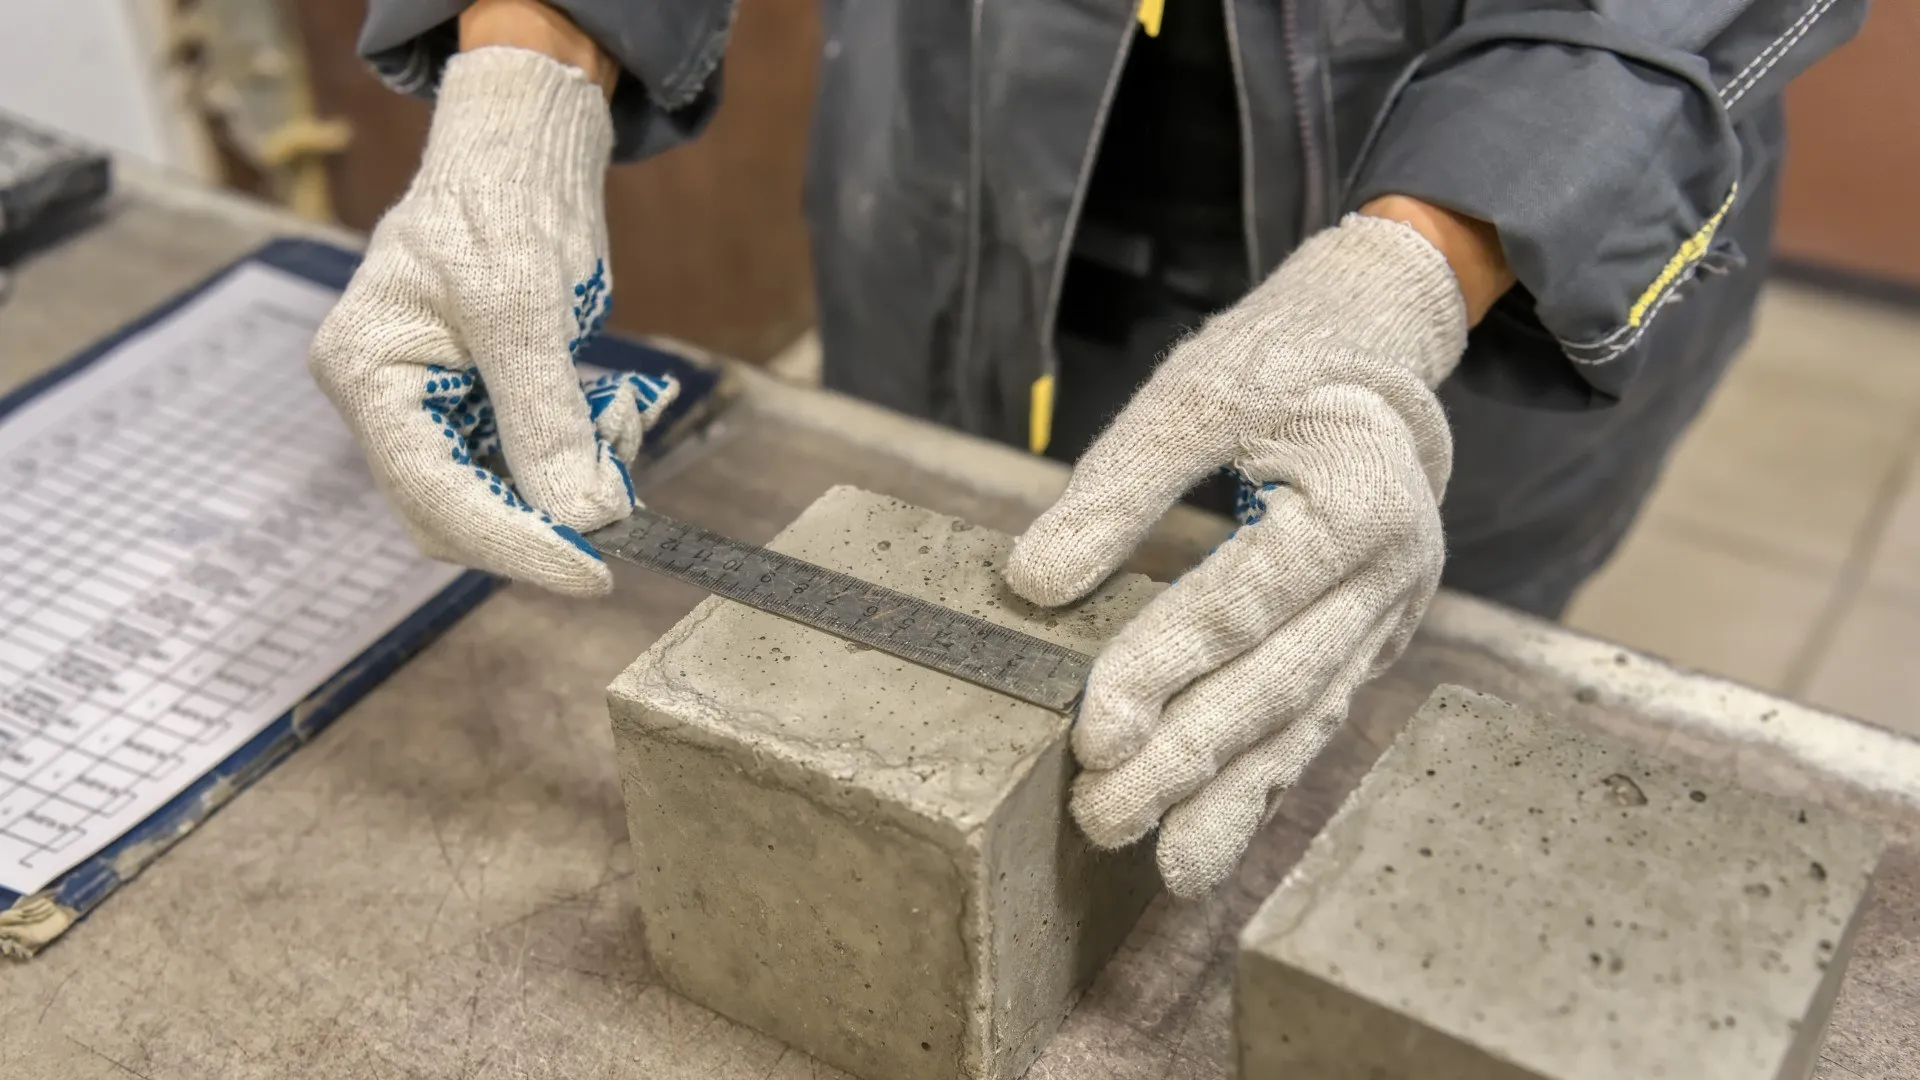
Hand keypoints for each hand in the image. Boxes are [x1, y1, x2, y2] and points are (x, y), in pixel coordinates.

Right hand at [310, 47, 673, 596]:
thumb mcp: (524, 306)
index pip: (435, 496)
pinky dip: (578, 457)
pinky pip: (525, 465)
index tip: (594, 571)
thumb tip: (581, 517)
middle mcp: (384, 403)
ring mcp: (428, 409)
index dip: (517, 544)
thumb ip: (545, 418)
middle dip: (544, 517)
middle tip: (623, 503)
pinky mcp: (474, 407)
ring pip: (499, 497)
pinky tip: (614, 416)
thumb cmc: (504, 206)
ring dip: (571, 484)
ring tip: (621, 421)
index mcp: (366, 373)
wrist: (519, 156)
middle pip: (458, 513)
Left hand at [1006, 215, 1469, 897]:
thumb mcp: (1196, 393)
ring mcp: (1388, 619)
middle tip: (1102, 814)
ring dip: (1230, 799)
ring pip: (1303, 723)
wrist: (1374, 359)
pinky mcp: (1369, 645)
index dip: (1163, 669)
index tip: (1093, 731)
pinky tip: (1212, 838)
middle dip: (1187, 760)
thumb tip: (1032, 582)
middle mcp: (1389, 572)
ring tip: (1165, 863)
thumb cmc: (1276, 367)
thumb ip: (1115, 487)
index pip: (1241, 602)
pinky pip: (1312, 723)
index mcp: (1355, 499)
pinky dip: (1261, 784)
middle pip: (1276, 683)